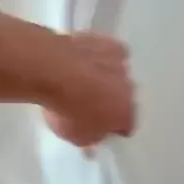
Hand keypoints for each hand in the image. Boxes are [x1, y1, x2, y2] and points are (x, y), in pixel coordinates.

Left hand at [43, 32, 135, 147]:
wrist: (54, 70)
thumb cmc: (67, 111)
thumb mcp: (76, 137)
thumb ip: (90, 140)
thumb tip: (93, 142)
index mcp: (126, 113)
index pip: (127, 125)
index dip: (113, 128)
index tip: (99, 129)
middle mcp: (129, 87)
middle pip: (124, 96)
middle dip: (111, 100)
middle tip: (89, 105)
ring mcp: (118, 62)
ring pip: (118, 72)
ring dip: (106, 77)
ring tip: (83, 81)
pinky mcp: (103, 41)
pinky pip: (107, 51)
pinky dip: (99, 56)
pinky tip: (84, 59)